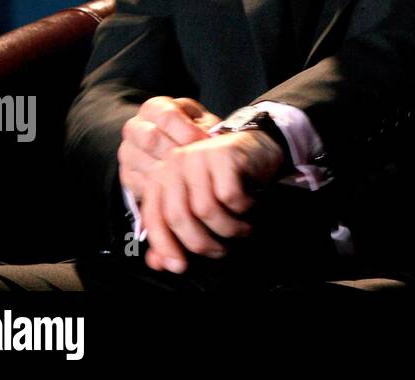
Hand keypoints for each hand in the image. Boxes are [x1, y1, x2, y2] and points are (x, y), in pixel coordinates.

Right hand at [118, 96, 220, 202]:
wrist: (171, 147)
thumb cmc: (192, 131)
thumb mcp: (202, 122)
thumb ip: (206, 128)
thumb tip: (212, 141)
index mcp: (154, 107)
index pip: (166, 115)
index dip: (188, 130)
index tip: (205, 141)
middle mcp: (135, 127)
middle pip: (150, 139)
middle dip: (178, 152)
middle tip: (198, 161)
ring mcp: (128, 152)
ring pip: (146, 164)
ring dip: (173, 172)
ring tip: (194, 175)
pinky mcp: (127, 176)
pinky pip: (145, 184)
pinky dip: (166, 188)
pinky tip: (183, 188)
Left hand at [141, 130, 284, 273]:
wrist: (260, 148)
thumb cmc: (226, 180)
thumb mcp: (197, 206)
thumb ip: (174, 234)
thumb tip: (159, 263)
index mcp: (162, 176)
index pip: (154, 217)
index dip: (165, 246)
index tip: (180, 266)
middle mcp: (176, 163)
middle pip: (179, 216)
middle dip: (201, 243)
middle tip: (220, 250)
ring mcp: (200, 155)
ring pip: (206, 210)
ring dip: (228, 229)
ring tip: (241, 229)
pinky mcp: (225, 154)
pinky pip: (230, 197)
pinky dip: (243, 209)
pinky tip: (250, 205)